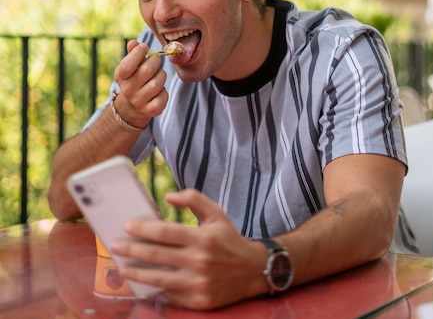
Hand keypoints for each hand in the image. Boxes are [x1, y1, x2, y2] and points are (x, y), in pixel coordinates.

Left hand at [110, 189, 266, 309]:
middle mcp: (200, 261)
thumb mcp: (216, 213)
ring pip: (159, 278)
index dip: (143, 229)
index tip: (126, 226)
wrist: (253, 270)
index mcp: (203, 237)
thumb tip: (167, 197)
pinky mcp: (198, 301)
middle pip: (157, 255)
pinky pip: (170, 294)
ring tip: (121, 267)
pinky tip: (143, 282)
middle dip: (131, 249)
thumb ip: (193, 199)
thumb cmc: (229, 238)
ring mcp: (198, 283)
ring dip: (136, 272)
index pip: (165, 232)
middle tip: (114, 245)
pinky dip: (154, 288)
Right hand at [113, 40, 168, 126]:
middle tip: (156, 60)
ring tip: (157, 76)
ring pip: (158, 83)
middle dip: (155, 61)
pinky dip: (164, 92)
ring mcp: (139, 102)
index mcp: (120, 77)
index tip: (144, 47)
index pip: (127, 65)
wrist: (132, 106)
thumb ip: (133, 53)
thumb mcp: (130, 65)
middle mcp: (127, 90)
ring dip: (161, 76)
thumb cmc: (134, 78)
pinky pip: (164, 96)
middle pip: (147, 70)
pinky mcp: (151, 110)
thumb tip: (133, 42)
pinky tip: (158, 91)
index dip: (138, 53)